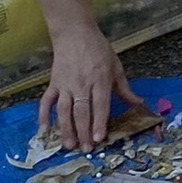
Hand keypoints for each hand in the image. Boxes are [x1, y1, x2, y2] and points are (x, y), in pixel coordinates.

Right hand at [40, 24, 143, 151]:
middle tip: (85, 149)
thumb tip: (138, 104)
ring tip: (68, 145)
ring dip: (65, 129)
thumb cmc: (98, 50)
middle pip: (82, 112)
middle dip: (83, 132)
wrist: (74, 33)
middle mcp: (82, 85)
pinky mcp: (53, 84)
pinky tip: (44, 131)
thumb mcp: (116, 67)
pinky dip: (43, 116)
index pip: (100, 105)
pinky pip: (46, 102)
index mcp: (100, 80)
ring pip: (64, 110)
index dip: (99, 122)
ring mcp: (65, 85)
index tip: (98, 138)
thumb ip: (124, 89)